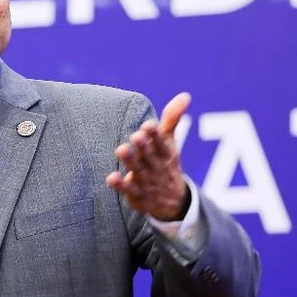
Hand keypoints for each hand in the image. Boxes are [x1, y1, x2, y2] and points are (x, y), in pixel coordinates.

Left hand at [106, 92, 190, 220]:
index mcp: (166, 153)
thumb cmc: (166, 163)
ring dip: (130, 161)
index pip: (162, 143)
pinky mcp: (136, 194)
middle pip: (150, 155)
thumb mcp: (170, 141)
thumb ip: (172, 118)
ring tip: (121, 149)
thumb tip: (185, 95)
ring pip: (138, 170)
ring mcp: (147, 181)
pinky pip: (128, 190)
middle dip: (144, 146)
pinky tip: (111, 178)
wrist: (173, 202)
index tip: (149, 125)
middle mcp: (157, 167)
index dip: (156, 135)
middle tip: (136, 135)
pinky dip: (120, 185)